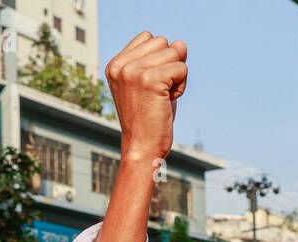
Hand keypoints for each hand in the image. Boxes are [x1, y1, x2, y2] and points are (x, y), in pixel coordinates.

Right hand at [105, 32, 187, 163]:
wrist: (142, 148)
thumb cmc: (148, 119)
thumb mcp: (153, 83)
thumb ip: (165, 59)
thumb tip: (181, 43)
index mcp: (115, 64)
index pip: (149, 38)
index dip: (158, 60)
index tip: (150, 86)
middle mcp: (121, 66)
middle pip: (163, 42)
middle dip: (169, 66)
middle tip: (157, 94)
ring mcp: (133, 72)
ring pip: (174, 52)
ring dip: (176, 76)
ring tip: (161, 98)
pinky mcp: (149, 80)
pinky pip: (182, 68)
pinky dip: (182, 85)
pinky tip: (168, 101)